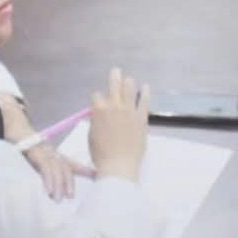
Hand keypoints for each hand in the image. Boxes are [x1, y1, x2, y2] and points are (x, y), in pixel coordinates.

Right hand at [23, 143, 93, 200]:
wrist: (12, 130)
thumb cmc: (23, 149)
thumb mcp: (35, 161)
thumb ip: (43, 172)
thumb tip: (49, 193)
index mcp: (53, 155)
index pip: (71, 164)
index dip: (84, 171)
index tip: (94, 178)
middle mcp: (51, 152)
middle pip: (65, 167)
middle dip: (69, 182)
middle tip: (70, 197)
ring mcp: (44, 150)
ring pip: (56, 167)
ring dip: (58, 184)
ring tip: (58, 199)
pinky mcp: (35, 151)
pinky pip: (44, 166)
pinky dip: (48, 178)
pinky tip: (49, 190)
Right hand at [88, 67, 149, 182]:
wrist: (119, 166)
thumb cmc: (101, 154)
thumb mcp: (91, 135)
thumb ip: (96, 121)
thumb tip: (99, 116)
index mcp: (99, 110)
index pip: (97, 95)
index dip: (98, 99)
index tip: (100, 103)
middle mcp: (114, 106)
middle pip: (114, 85)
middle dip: (114, 77)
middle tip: (116, 71)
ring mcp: (129, 111)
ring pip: (129, 89)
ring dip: (129, 82)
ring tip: (129, 79)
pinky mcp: (141, 118)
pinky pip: (144, 102)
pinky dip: (145, 93)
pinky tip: (146, 87)